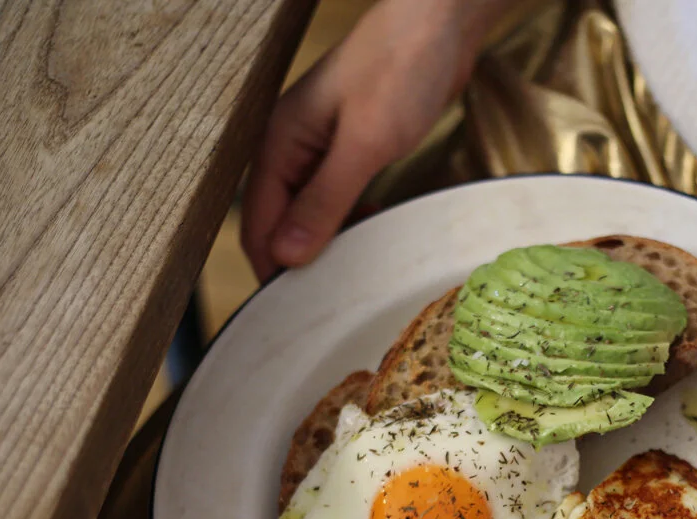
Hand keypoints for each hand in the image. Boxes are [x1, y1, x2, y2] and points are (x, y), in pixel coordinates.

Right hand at [241, 0, 499, 278]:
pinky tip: (374, 220)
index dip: (273, 271)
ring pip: (309, 213)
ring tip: (358, 258)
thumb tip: (287, 256)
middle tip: (334, 295)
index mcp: (279, 142)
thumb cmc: (400, 68)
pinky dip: (350, 216)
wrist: (438, 24)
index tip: (297, 311)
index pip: (258, 226)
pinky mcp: (348, 147)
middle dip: (301, 261)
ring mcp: (319, 148)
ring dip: (329, 240)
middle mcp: (291, 147)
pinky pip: (336, 196)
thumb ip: (325, 200)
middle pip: (280, 224)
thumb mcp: (365, 142)